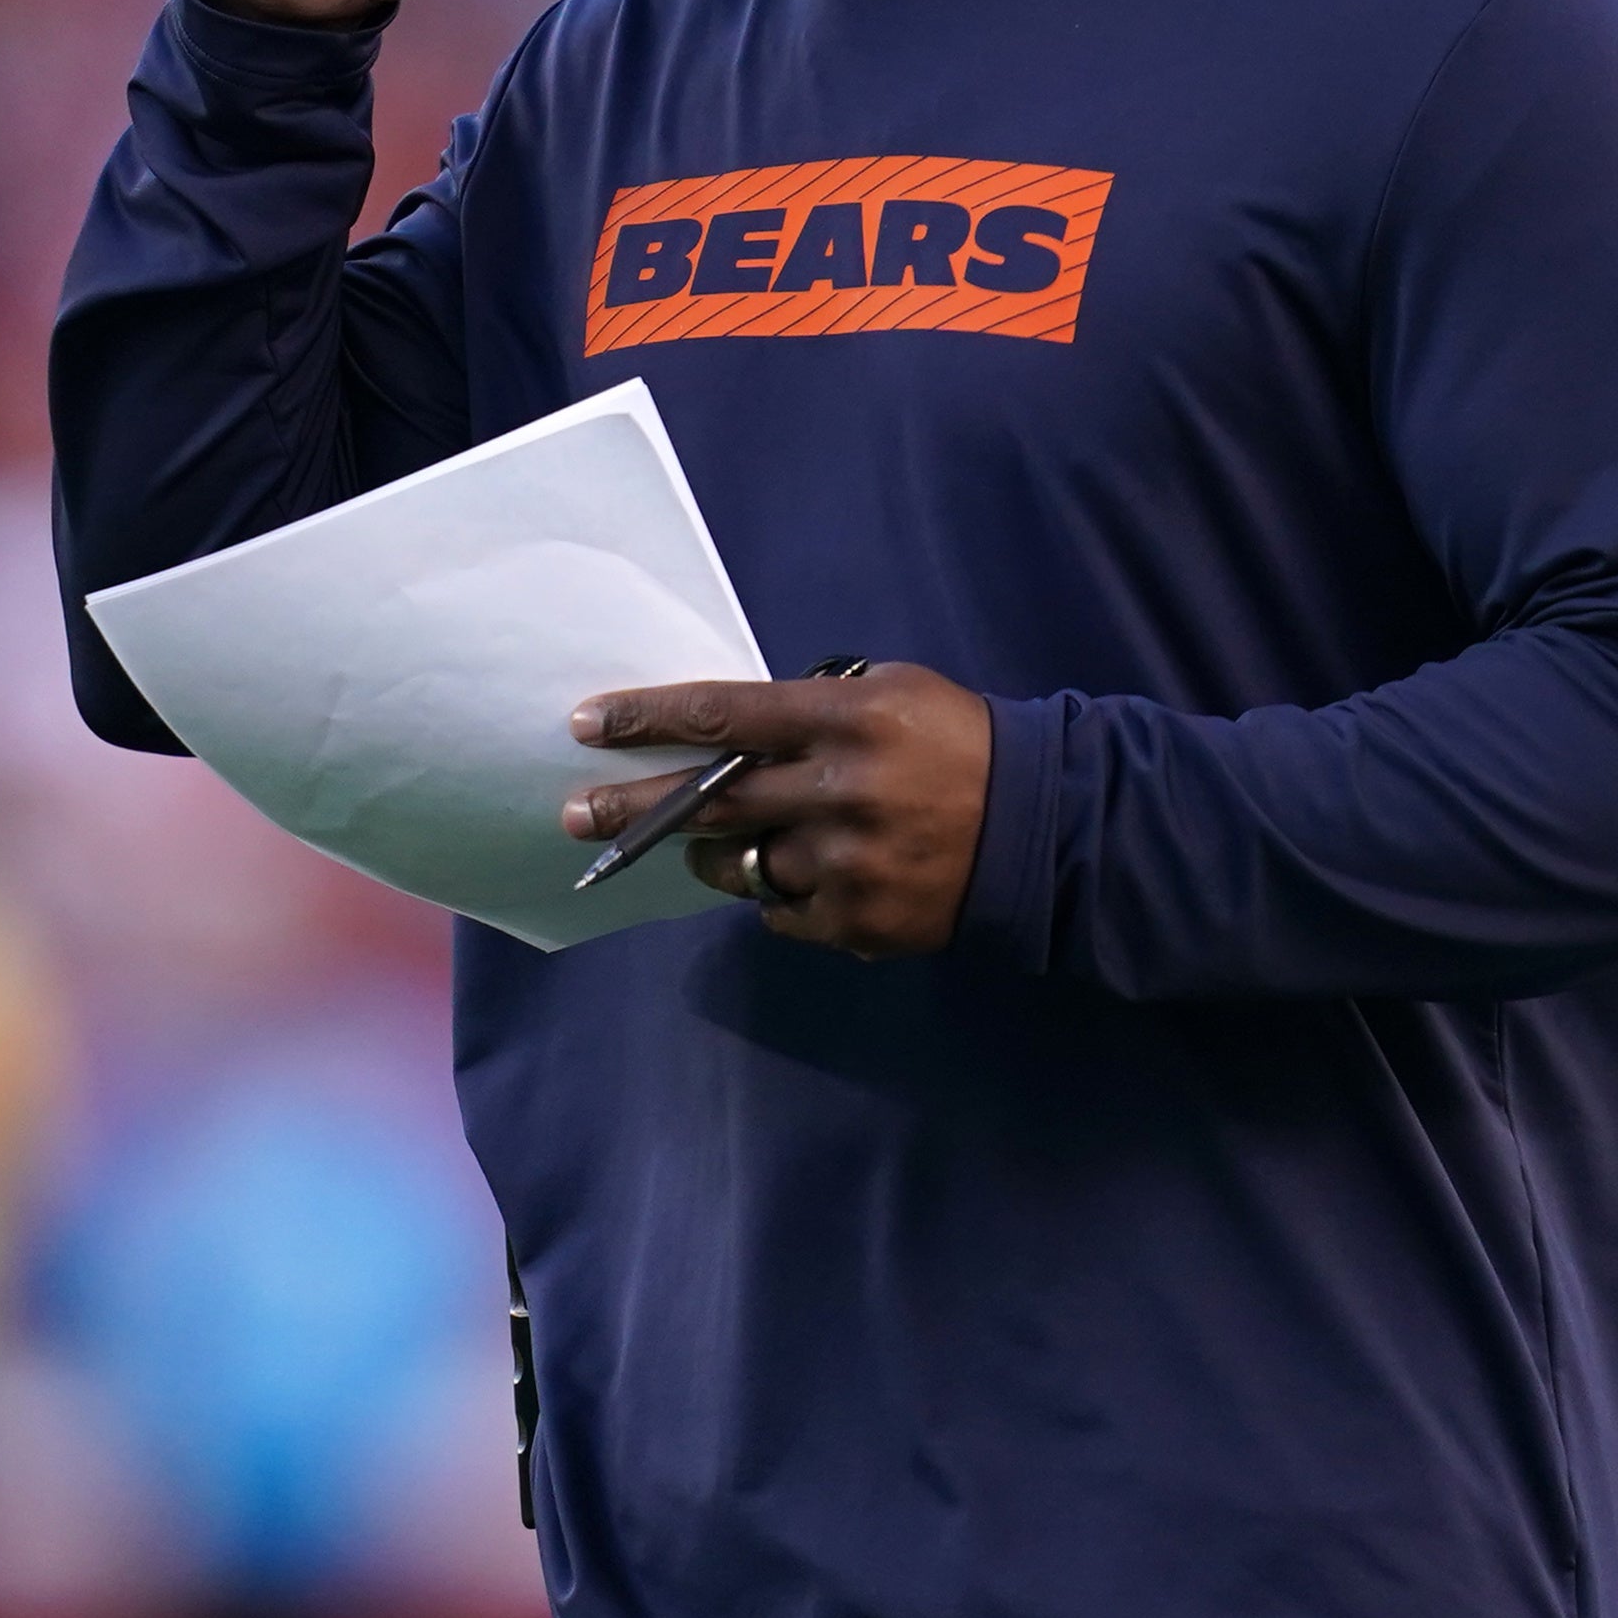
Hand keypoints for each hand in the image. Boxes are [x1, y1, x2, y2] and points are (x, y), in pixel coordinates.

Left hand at [565, 665, 991, 959]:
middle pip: (707, 800)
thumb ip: (807, 711)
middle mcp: (838, 790)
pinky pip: (779, 911)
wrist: (1041, 827)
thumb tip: (719, 734)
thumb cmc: (954, 742)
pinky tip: (816, 874)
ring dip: (723, 854)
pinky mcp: (856, 921)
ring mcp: (845, 863)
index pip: (721, 714)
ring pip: (739, 865)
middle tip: (576, 814)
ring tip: (734, 843)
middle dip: (631, 807)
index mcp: (844, 719)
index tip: (586, 723)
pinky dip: (782, 893)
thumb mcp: (889, 695)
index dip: (647, 719)